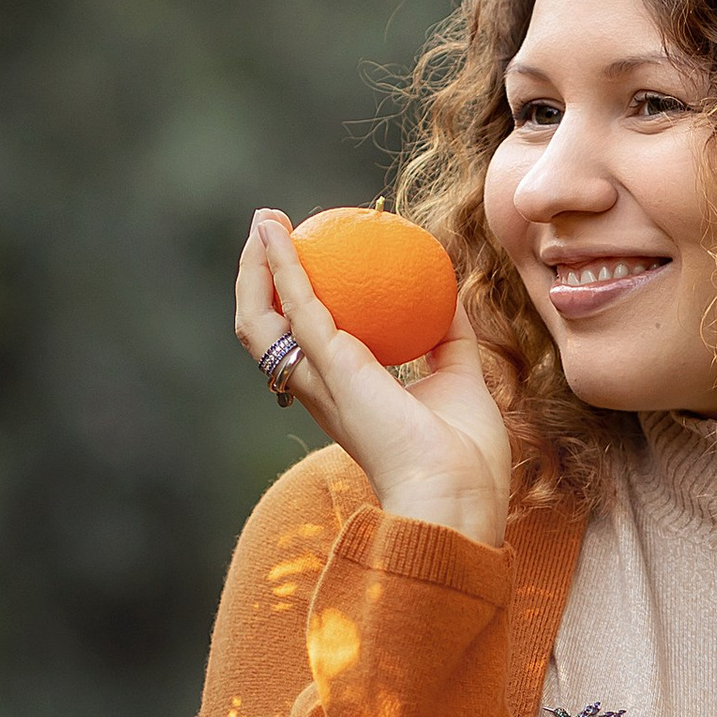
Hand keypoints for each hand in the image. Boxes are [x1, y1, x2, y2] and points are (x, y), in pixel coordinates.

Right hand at [235, 209, 512, 547]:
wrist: (457, 493)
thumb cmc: (463, 456)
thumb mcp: (458, 378)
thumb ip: (447, 337)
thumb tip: (448, 294)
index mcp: (346, 396)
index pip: (305, 345)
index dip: (294, 303)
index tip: (310, 258)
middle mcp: (321, 389)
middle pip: (267, 332)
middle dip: (259, 281)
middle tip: (270, 232)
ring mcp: (320, 380)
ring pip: (259, 322)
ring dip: (254, 270)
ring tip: (263, 223)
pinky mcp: (331, 367)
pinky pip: (297, 306)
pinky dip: (282, 265)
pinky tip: (276, 232)